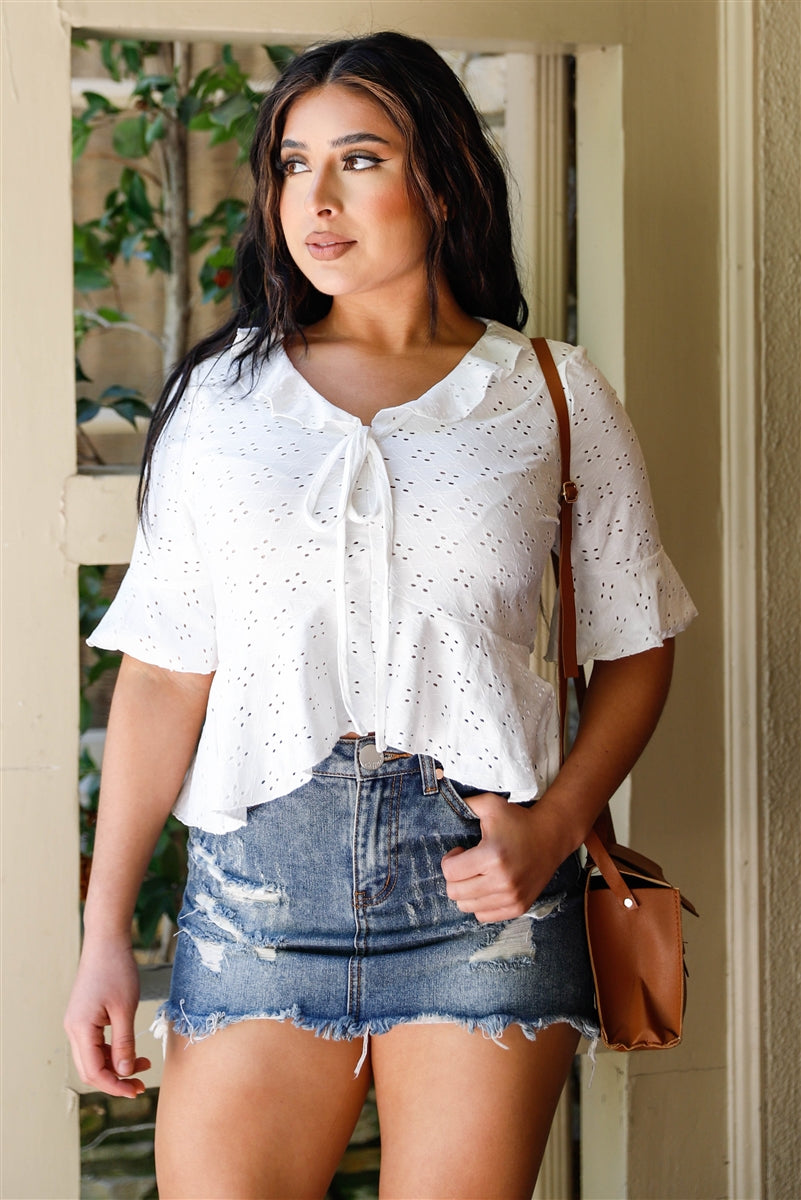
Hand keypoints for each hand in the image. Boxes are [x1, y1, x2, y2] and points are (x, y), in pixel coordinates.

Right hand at [64, 939, 151, 1097]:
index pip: (94, 1071)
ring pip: (93, 1057)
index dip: (115, 1085)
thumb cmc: (117, 970)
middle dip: (116, 1080)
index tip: (136, 1090)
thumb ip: (124, 1043)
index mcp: (80, 1029)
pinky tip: (131, 1051)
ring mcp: (77, 1022)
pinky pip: (95, 1043)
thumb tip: (125, 1073)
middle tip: (141, 1084)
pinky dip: (112, 1051)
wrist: (106, 941)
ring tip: (144, 1066)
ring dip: (116, 1066)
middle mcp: (73, 1029)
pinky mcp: (84, 1016)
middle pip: (90, 1069)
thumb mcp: (125, 1009)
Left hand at [440, 793, 570, 923]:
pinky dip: (480, 903)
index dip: (449, 860)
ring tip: (476, 875)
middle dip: (454, 877)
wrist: (551, 837)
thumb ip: (465, 802)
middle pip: (455, 893)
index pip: (450, 872)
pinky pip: (484, 916)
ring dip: (466, 891)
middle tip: (466, 864)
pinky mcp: (518, 907)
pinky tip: (487, 886)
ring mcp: (511, 897)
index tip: (460, 851)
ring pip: (467, 907)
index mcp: (492, 856)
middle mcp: (502, 881)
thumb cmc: (518, 820)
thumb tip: (444, 801)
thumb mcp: (491, 804)